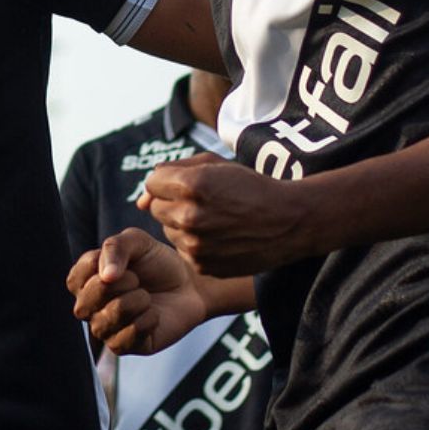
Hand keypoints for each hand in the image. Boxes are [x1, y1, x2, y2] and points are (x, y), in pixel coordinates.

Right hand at [68, 228, 210, 355]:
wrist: (188, 285)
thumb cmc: (157, 263)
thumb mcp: (138, 242)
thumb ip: (116, 247)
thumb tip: (106, 277)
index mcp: (86, 281)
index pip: (75, 280)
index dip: (101, 268)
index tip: (125, 261)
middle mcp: (90, 308)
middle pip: (85, 304)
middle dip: (120, 285)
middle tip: (138, 280)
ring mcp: (105, 329)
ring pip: (106, 322)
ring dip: (136, 302)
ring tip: (147, 297)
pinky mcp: (124, 346)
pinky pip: (125, 339)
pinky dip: (147, 321)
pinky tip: (154, 314)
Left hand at [140, 152, 315, 275]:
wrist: (288, 222)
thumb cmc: (251, 187)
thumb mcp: (216, 164)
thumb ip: (173, 171)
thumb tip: (140, 199)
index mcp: (191, 185)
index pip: (152, 183)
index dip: (170, 182)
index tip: (192, 185)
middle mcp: (189, 215)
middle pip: (155, 207)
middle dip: (173, 203)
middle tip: (204, 202)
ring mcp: (195, 244)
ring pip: (167, 230)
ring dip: (182, 224)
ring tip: (214, 220)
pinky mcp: (202, 265)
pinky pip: (182, 250)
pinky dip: (194, 244)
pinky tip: (219, 237)